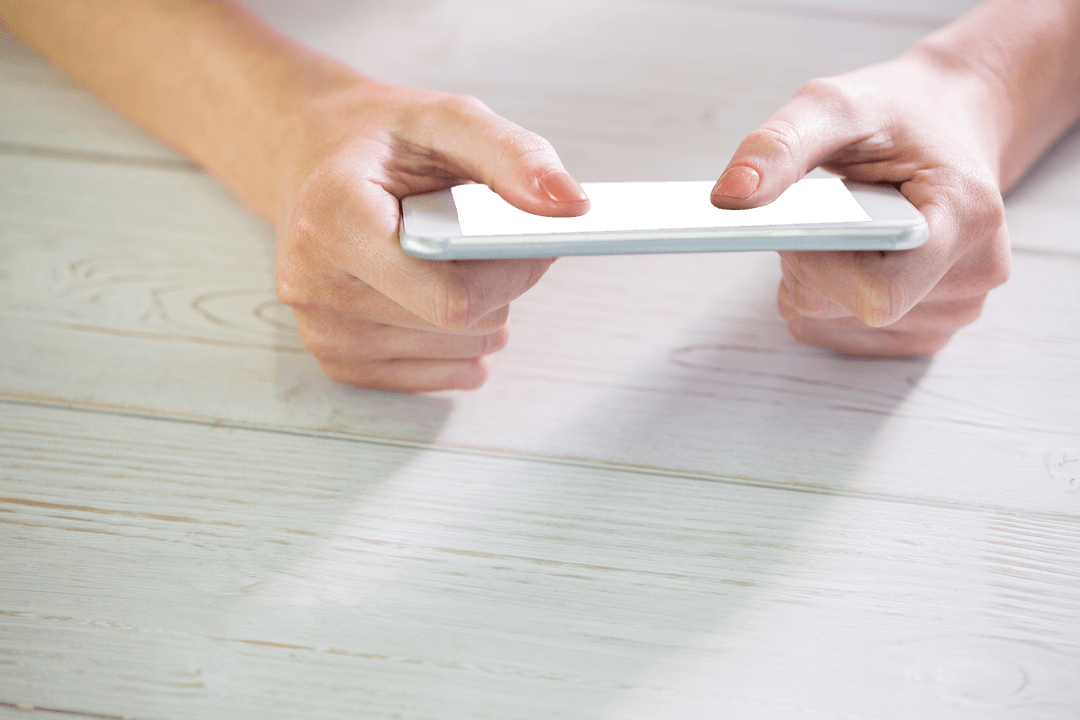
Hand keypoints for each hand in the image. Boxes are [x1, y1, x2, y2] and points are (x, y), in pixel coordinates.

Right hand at [275, 80, 588, 390]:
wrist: (309, 158)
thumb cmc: (380, 139)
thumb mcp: (449, 118)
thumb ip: (513, 157)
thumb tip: (571, 207)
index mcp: (333, 219)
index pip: (452, 295)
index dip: (515, 271)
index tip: (535, 236)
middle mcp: (314, 286)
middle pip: (463, 325)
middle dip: (501, 280)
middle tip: (485, 233)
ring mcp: (324, 334)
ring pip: (463, 352)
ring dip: (483, 308)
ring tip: (449, 256)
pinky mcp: (341, 364)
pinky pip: (445, 375)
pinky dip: (461, 337)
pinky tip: (435, 289)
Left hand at [710, 53, 1010, 355]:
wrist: (947, 123)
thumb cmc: (897, 112)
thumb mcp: (836, 104)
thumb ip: (782, 145)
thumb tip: (729, 198)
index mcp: (967, 217)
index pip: (879, 290)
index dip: (819, 264)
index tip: (797, 223)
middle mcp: (973, 275)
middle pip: (848, 310)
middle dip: (808, 262)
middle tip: (817, 211)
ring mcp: (954, 311)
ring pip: (834, 325)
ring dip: (811, 278)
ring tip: (840, 227)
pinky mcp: (926, 330)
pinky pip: (836, 335)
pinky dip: (820, 296)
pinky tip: (841, 256)